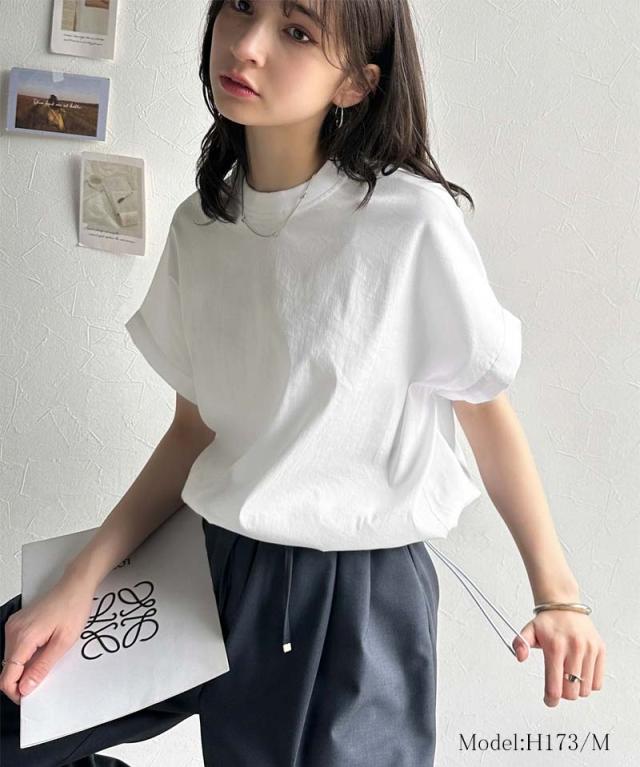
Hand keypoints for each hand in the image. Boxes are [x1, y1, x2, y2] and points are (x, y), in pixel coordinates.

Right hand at [0, 578, 95, 705]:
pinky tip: (42, 648)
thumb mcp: (63, 643)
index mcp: (23, 637)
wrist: (75, 585)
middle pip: (7, 668)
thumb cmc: (73, 608)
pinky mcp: (18, 623)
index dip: (15, 692)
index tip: (28, 697)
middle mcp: (13, 630)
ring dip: (24, 666)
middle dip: (21, 679)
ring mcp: (14, 625)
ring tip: (46, 657)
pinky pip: (15, 646)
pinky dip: (25, 654)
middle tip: (43, 677)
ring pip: (10, 658)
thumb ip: (42, 667)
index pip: (6, 677)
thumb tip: (26, 688)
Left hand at [512, 610, 605, 705]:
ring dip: (576, 689)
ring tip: (568, 677)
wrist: (563, 605)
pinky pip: (598, 682)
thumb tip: (520, 656)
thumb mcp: (528, 631)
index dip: (550, 699)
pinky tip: (580, 674)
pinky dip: (589, 683)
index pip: (555, 686)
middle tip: (558, 686)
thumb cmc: (547, 622)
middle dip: (563, 693)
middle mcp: (574, 648)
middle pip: (572, 692)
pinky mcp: (600, 650)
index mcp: (555, 646)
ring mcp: (589, 649)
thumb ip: (520, 644)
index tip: (548, 701)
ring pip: (586, 689)